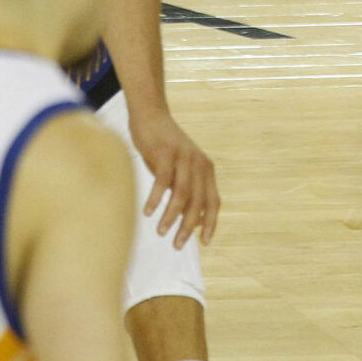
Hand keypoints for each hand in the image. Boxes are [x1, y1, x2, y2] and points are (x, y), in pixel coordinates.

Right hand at [128, 109, 219, 248]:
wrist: (150, 115)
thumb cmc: (163, 148)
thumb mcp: (180, 170)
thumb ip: (188, 192)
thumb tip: (194, 222)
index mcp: (206, 169)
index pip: (213, 201)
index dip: (211, 223)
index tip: (205, 242)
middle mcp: (198, 163)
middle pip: (197, 202)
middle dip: (188, 226)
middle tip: (177, 245)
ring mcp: (183, 157)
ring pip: (181, 194)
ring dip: (171, 216)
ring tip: (161, 232)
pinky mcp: (165, 152)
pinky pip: (162, 181)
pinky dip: (155, 198)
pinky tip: (147, 212)